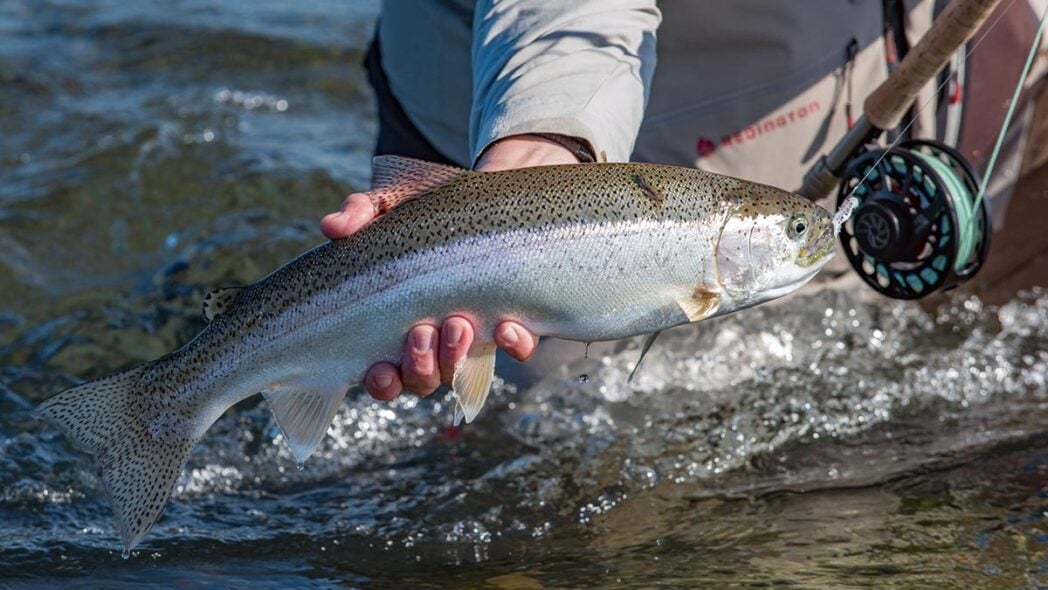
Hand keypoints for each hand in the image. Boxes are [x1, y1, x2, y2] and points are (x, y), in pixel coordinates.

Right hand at [322, 134, 576, 399]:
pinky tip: (507, 326)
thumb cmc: (425, 204)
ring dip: (456, 357)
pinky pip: (519, 347)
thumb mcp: (390, 202)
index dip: (381, 382)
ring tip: (458, 324)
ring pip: (462, 371)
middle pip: (422, 381)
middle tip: (421, 330)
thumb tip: (331, 226)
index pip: (383, 374)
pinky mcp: (513, 315)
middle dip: (419, 366)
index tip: (379, 368)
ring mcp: (474, 331)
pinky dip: (515, 344)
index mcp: (396, 324)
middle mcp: (434, 339)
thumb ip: (360, 212)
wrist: (486, 184)